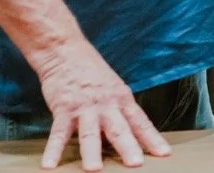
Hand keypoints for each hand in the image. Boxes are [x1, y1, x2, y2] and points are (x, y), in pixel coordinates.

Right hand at [36, 40, 169, 170]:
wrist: (67, 52)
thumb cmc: (91, 72)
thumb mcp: (113, 89)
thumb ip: (119, 113)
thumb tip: (128, 137)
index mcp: (122, 100)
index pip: (140, 122)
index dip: (152, 138)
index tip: (164, 153)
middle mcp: (106, 104)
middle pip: (119, 129)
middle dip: (128, 147)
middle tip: (136, 164)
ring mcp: (85, 107)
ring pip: (90, 133)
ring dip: (92, 152)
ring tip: (94, 170)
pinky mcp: (64, 109)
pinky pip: (58, 133)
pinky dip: (53, 149)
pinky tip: (49, 164)